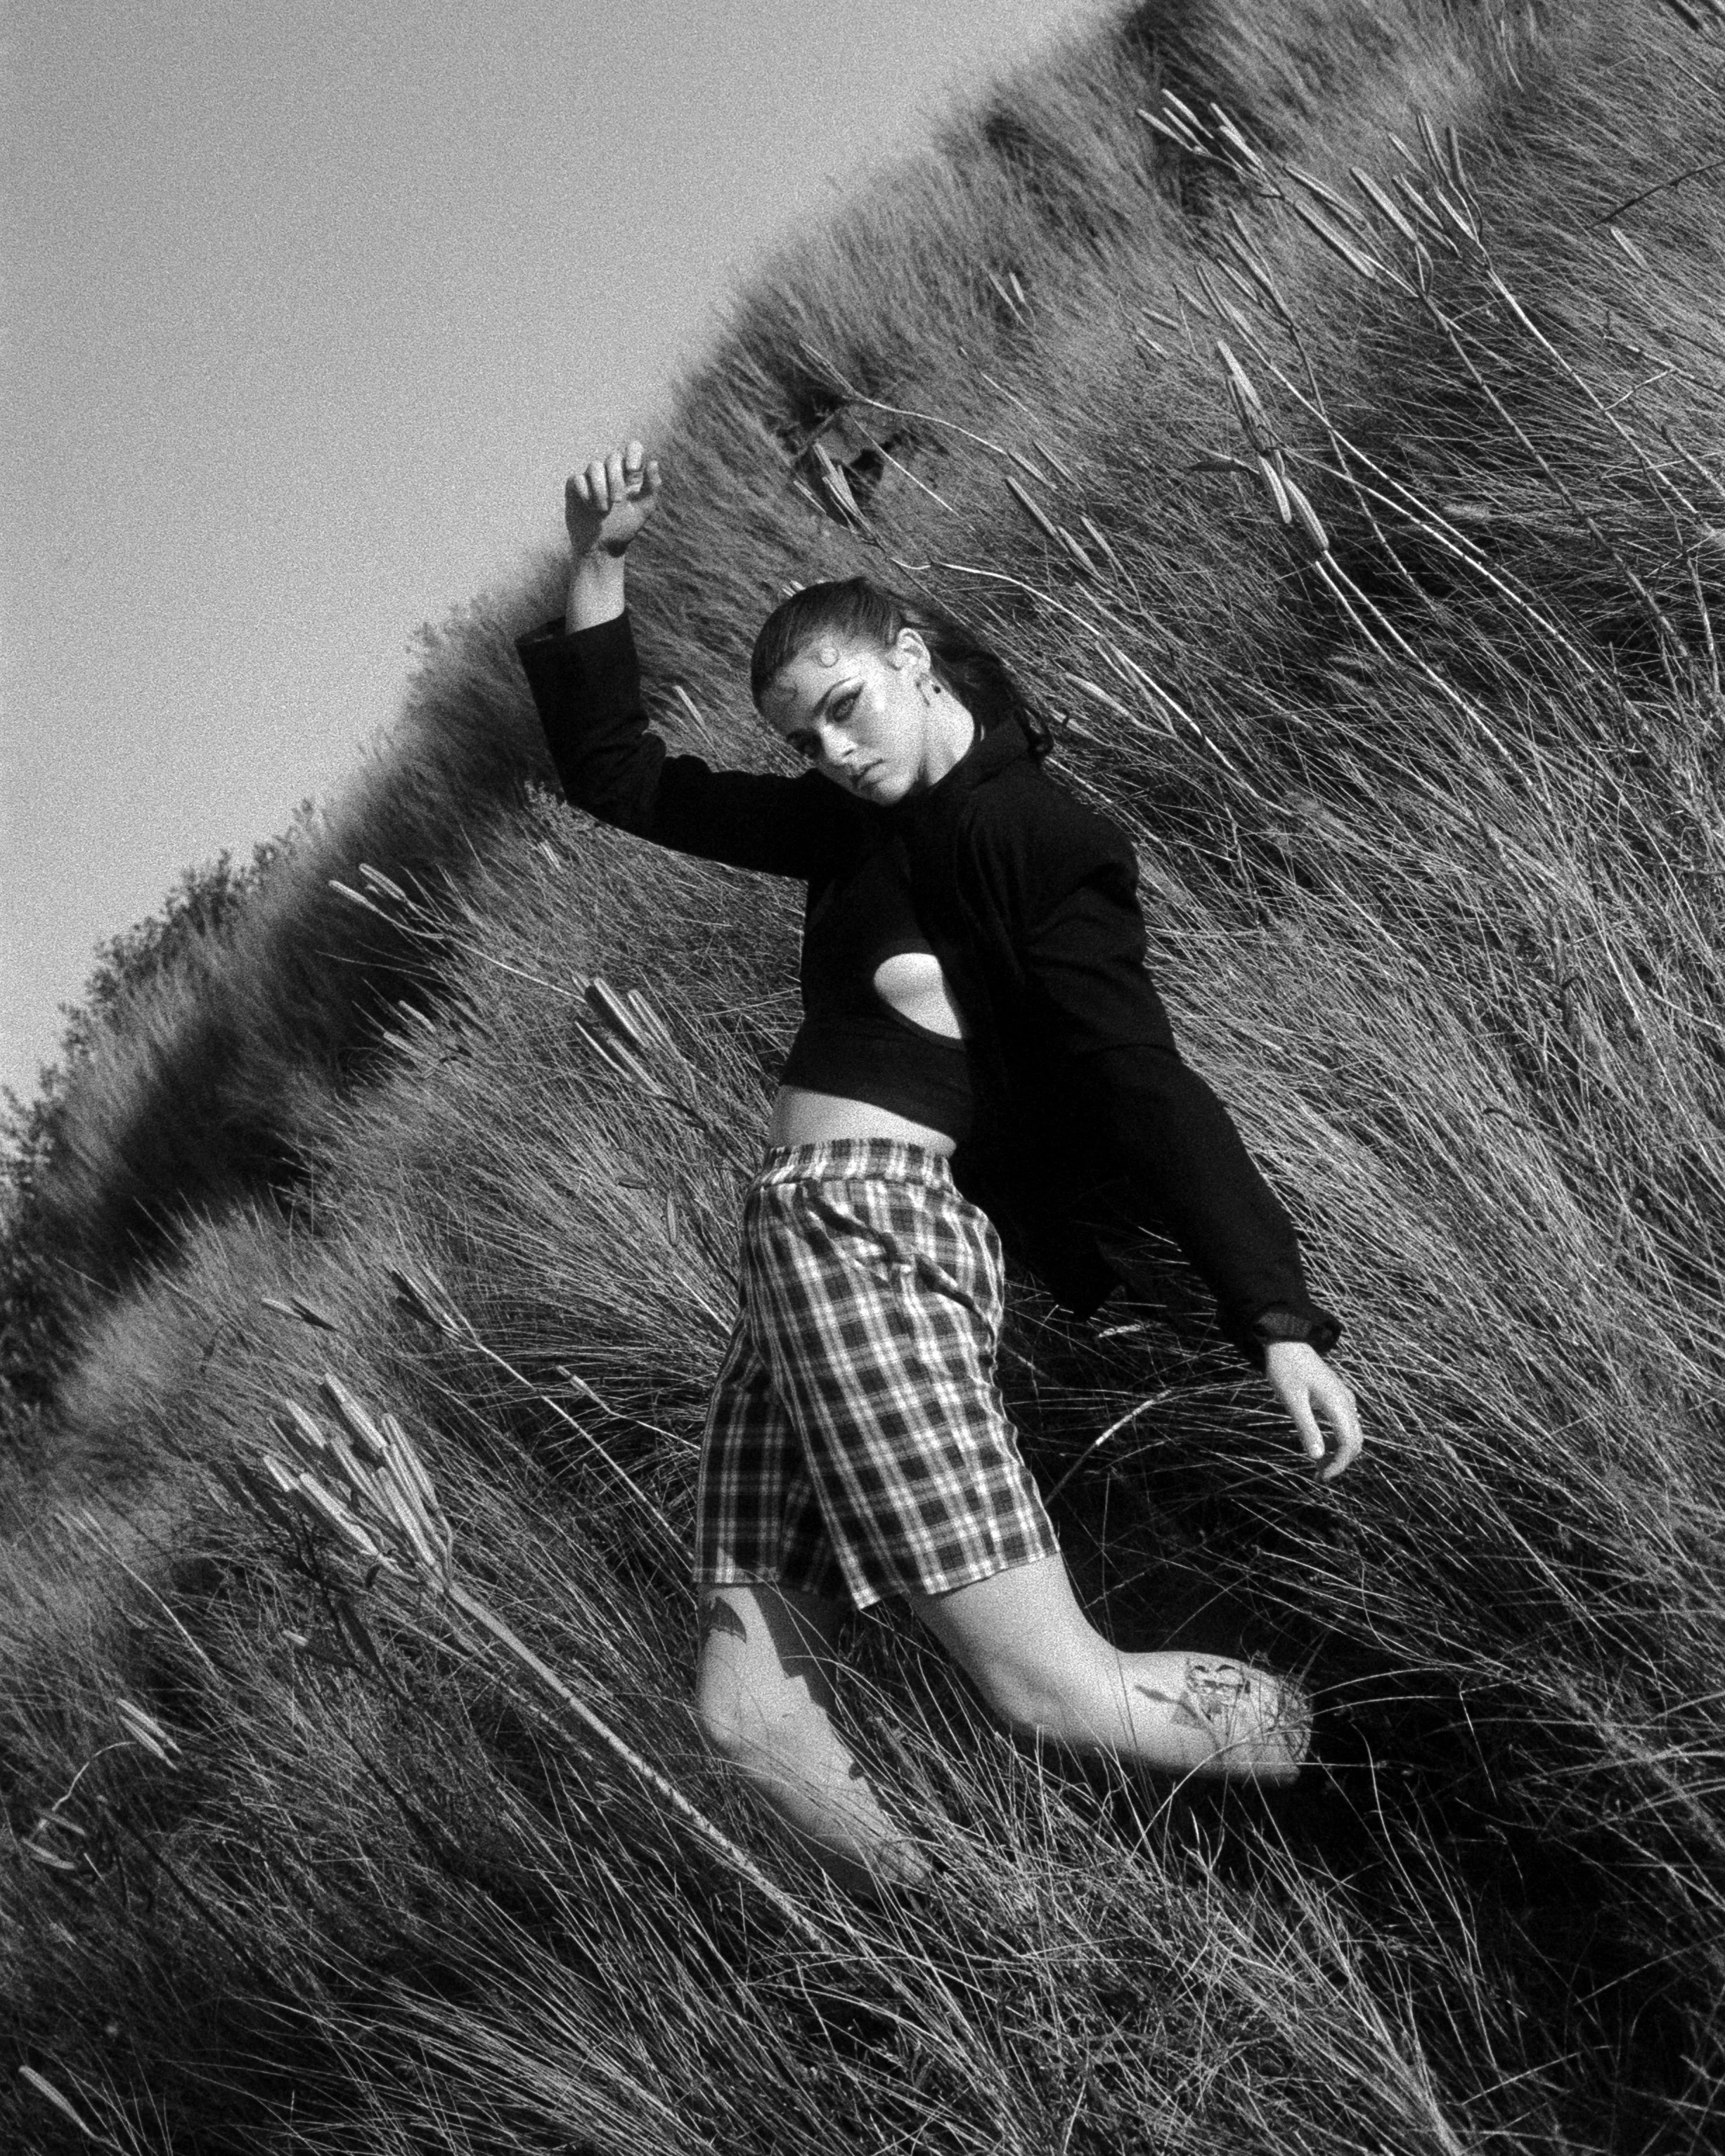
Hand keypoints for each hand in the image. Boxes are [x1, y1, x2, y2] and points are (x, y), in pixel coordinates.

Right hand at [565, 440, 661, 561]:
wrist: (602, 546)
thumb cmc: (625, 527)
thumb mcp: (643, 509)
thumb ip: (652, 487)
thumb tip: (653, 462)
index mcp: (629, 474)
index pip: (633, 448)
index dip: (633, 453)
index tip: (632, 470)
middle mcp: (610, 471)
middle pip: (613, 457)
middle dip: (616, 478)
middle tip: (618, 501)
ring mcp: (592, 477)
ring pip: (594, 466)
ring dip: (600, 487)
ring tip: (604, 509)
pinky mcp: (576, 486)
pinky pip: (578, 478)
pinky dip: (586, 492)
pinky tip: (591, 507)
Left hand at [1264, 1341, 1362, 1481]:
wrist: (1284, 1340)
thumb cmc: (1285, 1369)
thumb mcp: (1292, 1401)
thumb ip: (1307, 1428)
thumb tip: (1317, 1458)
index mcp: (1337, 1403)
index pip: (1348, 1443)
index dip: (1339, 1464)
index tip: (1322, 1477)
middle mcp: (1346, 1400)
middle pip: (1355, 1440)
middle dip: (1340, 1461)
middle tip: (1319, 1475)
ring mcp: (1343, 1396)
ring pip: (1352, 1432)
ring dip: (1339, 1451)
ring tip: (1318, 1464)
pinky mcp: (1336, 1394)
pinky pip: (1346, 1422)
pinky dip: (1337, 1438)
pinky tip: (1321, 1443)